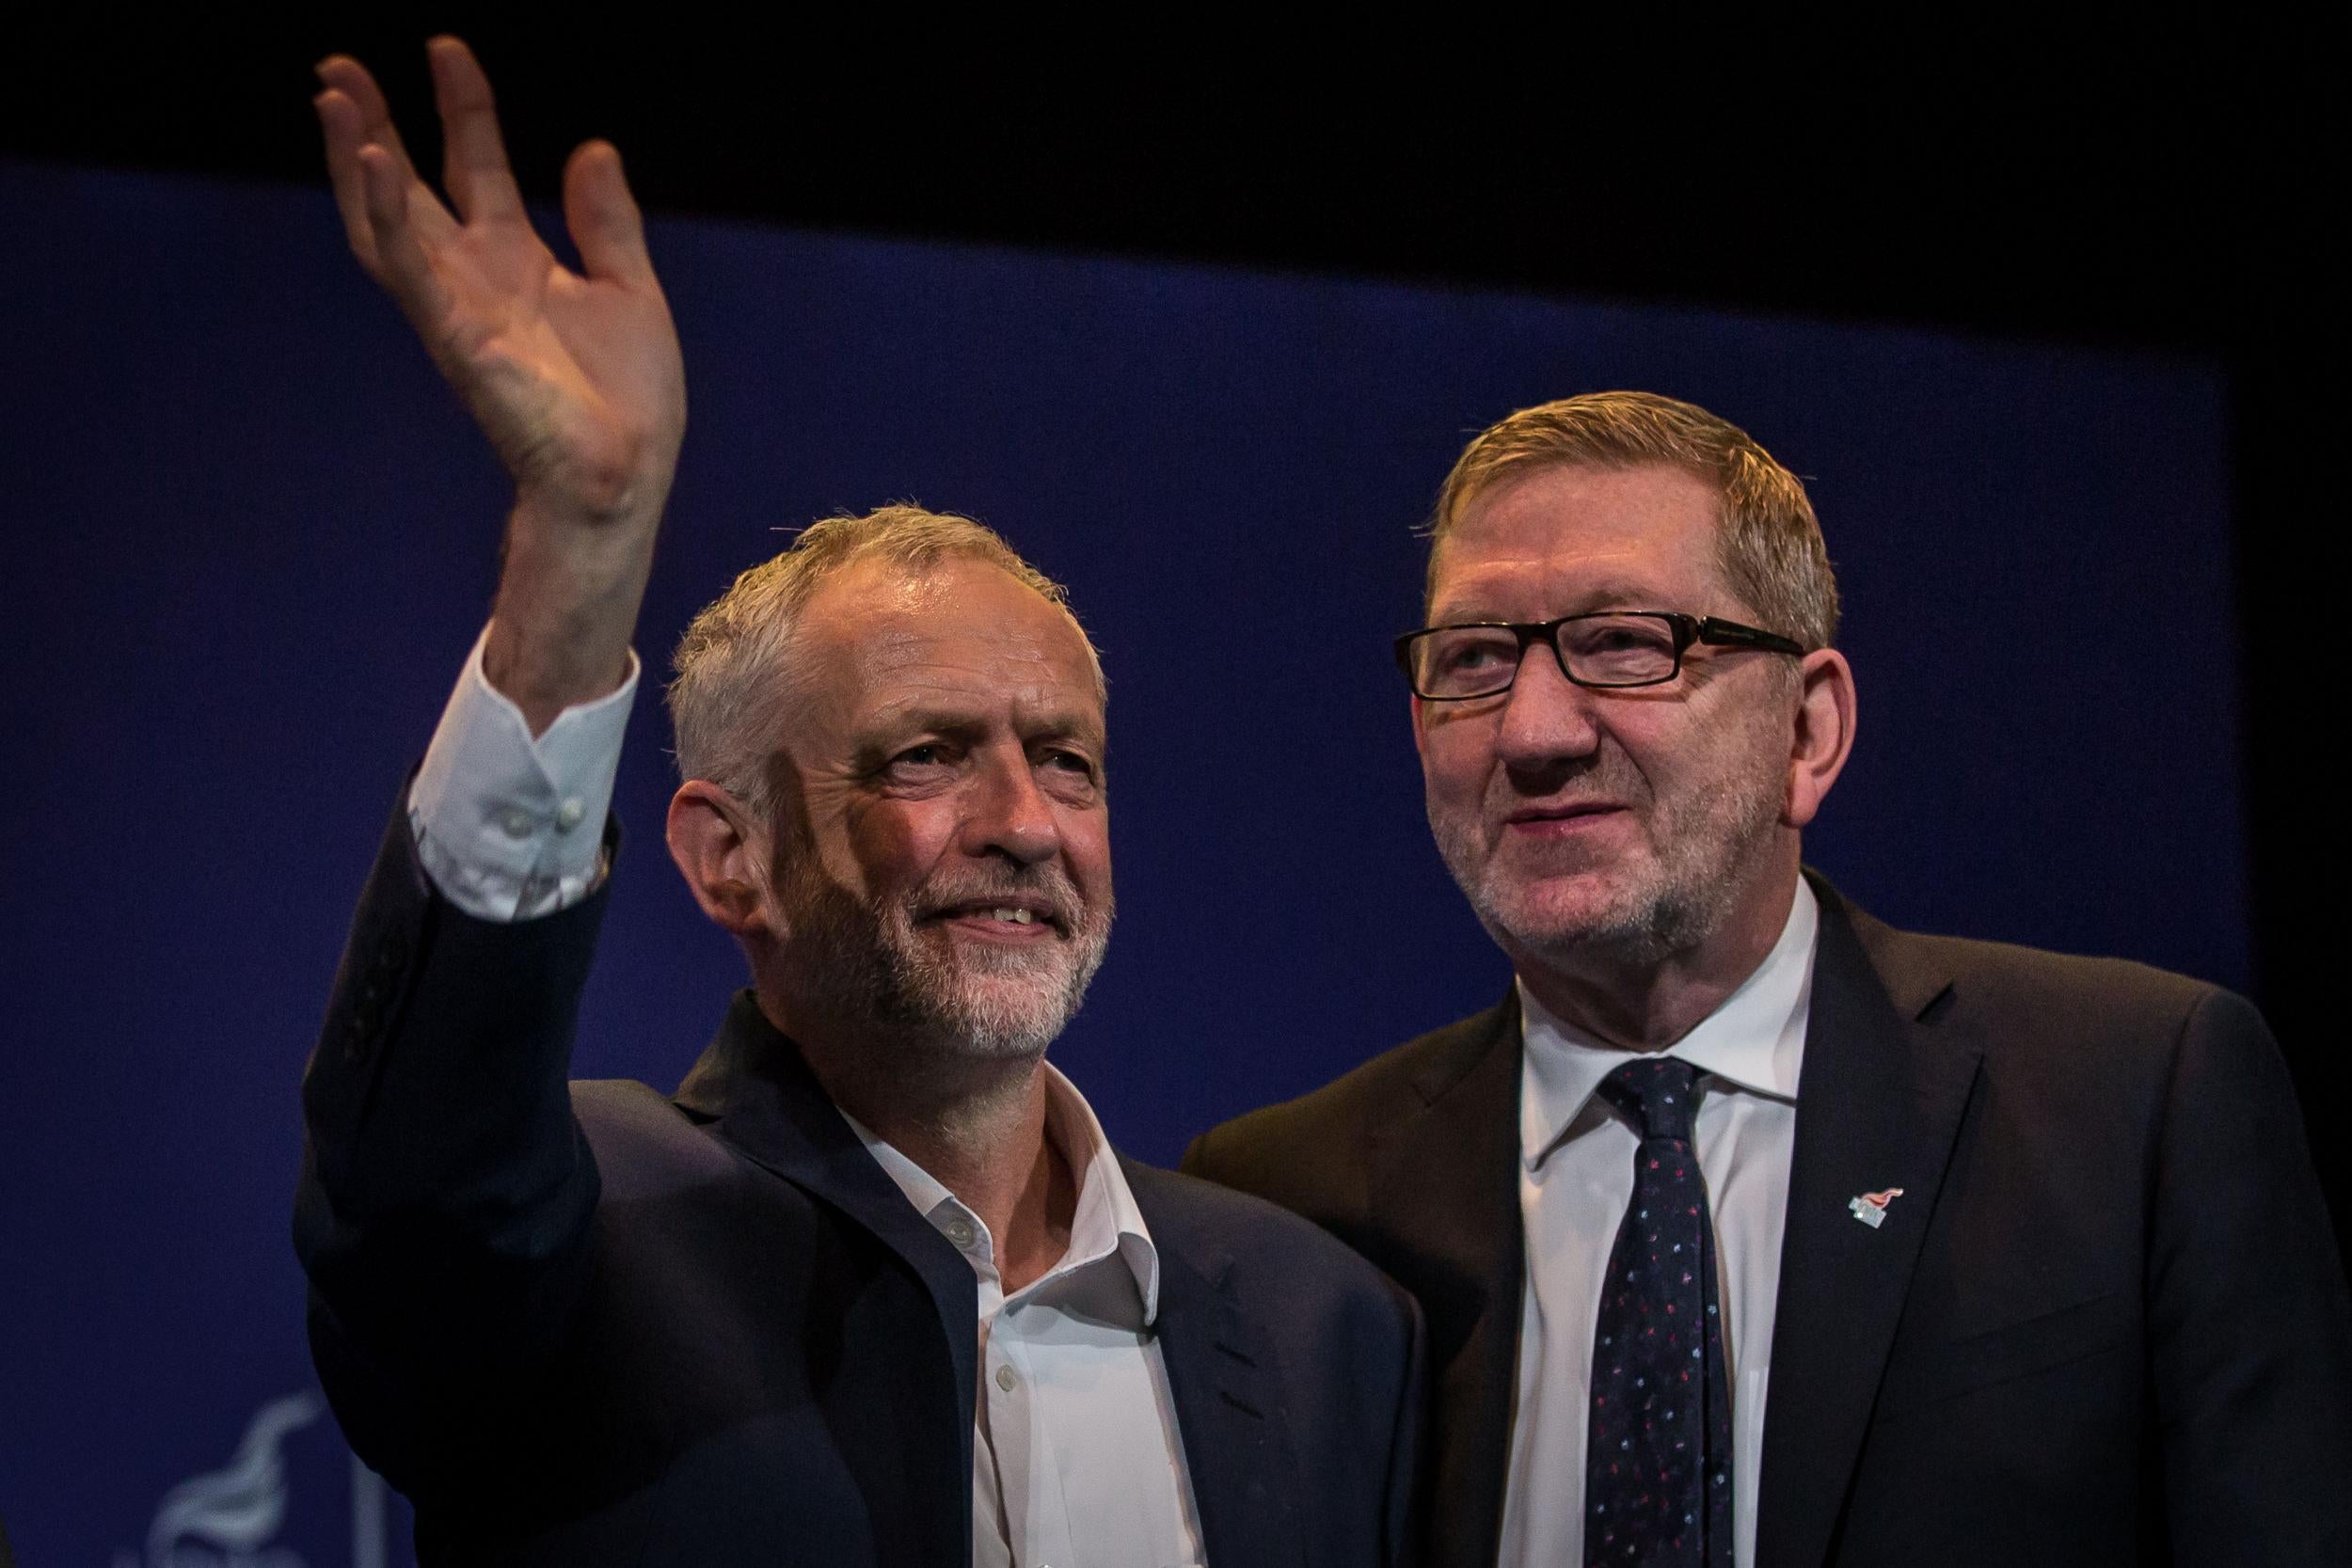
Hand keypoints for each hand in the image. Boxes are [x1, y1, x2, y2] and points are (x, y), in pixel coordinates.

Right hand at [315, 37, 686, 724]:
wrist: (625, 476)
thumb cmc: (628, 401)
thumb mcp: (628, 288)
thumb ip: (607, 221)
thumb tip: (592, 147)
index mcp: (516, 262)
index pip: (478, 166)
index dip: (463, 108)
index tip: (446, 49)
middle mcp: (475, 278)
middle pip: (410, 187)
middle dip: (374, 125)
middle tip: (339, 65)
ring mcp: (458, 308)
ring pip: (387, 222)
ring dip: (356, 162)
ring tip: (336, 99)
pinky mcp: (456, 339)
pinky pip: (409, 271)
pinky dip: (386, 216)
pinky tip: (373, 162)